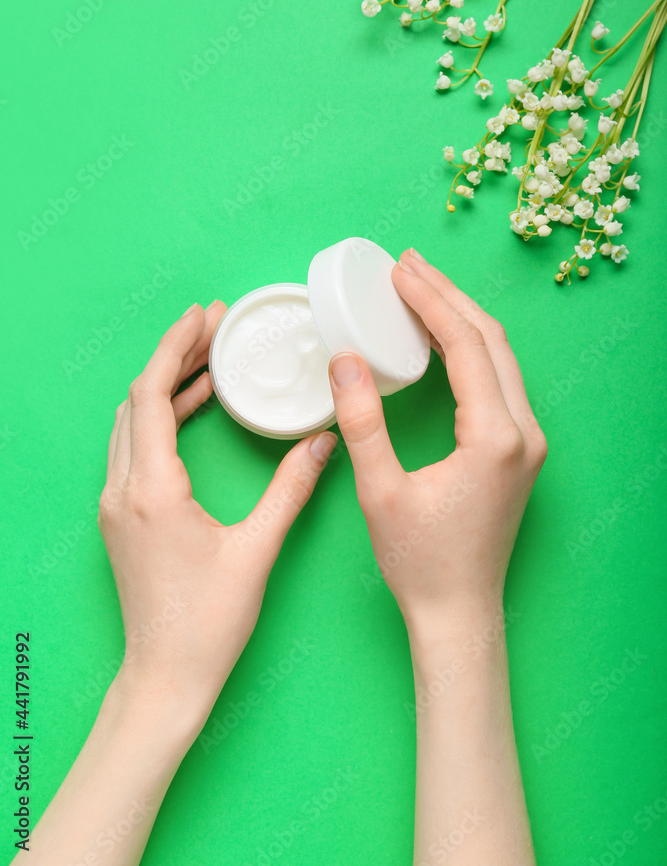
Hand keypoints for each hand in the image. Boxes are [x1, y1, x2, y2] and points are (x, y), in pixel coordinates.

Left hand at [99, 300, 336, 722]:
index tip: (204, 315)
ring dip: (166, 386)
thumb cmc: (207, 624)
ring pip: (131, 423)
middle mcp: (123, 490)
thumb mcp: (257, 551)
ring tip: (210, 361)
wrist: (164, 679)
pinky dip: (160, 419)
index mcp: (152, 490)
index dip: (176, 347)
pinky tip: (195, 410)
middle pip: (137, 400)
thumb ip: (291, 490)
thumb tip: (324, 442)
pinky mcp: (122, 519)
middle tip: (213, 328)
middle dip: (173, 357)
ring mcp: (116, 505)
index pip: (150, 394)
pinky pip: (134, 449)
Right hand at [327, 249, 546, 631]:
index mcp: (495, 438)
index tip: (398, 272)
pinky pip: (498, 383)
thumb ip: (362, 421)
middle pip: (492, 341)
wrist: (459, 614)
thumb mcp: (379, 491)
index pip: (467, 345)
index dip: (430, 302)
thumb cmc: (420, 563)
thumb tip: (346, 359)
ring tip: (421, 290)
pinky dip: (469, 351)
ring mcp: (526, 442)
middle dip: (449, 297)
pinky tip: (440, 340)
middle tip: (409, 266)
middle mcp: (523, 433)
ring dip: (461, 320)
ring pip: (500, 358)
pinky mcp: (517, 452)